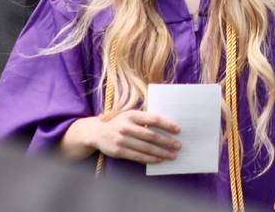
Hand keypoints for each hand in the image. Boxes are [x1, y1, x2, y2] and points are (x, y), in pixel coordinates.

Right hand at [61, 110, 180, 164]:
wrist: (96, 132)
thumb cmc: (119, 122)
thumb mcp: (130, 115)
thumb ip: (145, 119)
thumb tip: (167, 125)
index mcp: (132, 114)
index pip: (153, 119)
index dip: (166, 124)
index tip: (178, 129)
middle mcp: (126, 126)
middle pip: (151, 136)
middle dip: (166, 141)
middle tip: (178, 146)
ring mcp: (122, 139)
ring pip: (146, 148)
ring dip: (161, 152)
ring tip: (172, 155)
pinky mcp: (118, 151)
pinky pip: (137, 156)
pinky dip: (150, 159)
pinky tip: (159, 159)